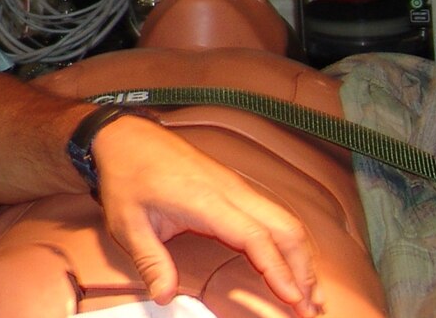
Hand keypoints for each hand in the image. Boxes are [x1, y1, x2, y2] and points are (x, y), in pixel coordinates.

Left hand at [93, 114, 321, 316]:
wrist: (125, 136)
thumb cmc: (126, 175)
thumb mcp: (127, 222)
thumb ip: (150, 260)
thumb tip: (163, 296)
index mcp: (206, 200)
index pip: (255, 237)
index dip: (278, 270)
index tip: (294, 300)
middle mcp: (230, 190)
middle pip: (285, 229)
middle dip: (304, 270)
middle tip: (310, 310)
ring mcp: (236, 186)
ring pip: (285, 220)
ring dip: (302, 257)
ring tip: (310, 296)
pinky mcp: (235, 187)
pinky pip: (273, 214)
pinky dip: (290, 242)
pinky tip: (291, 265)